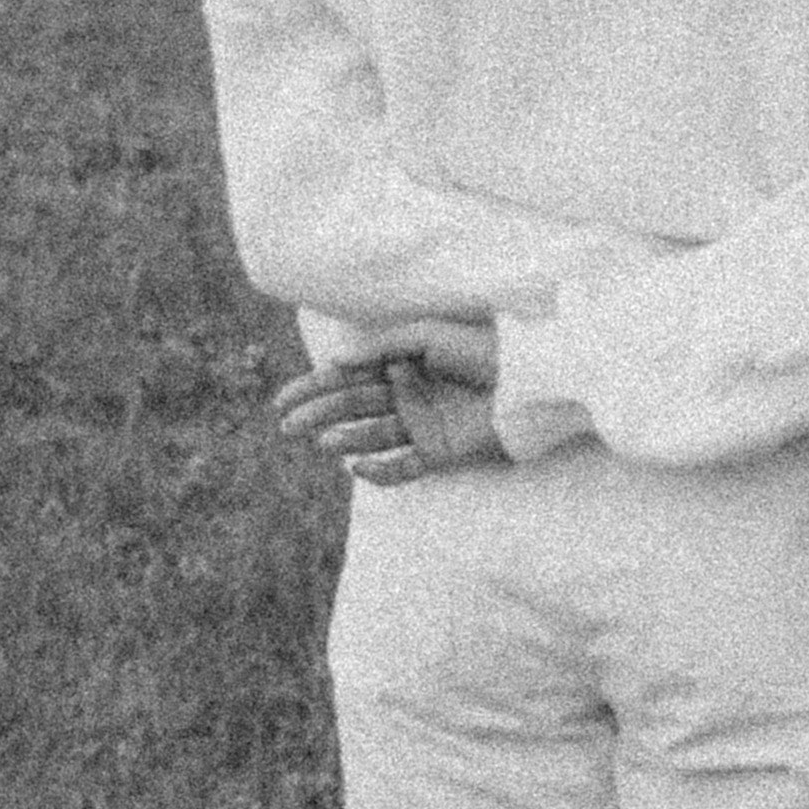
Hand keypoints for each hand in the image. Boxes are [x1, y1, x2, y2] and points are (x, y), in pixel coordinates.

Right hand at [272, 319, 509, 483]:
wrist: (527, 378)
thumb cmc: (481, 348)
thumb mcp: (428, 336)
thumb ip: (382, 347)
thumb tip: (336, 360)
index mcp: (401, 364)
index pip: (348, 377)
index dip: (314, 388)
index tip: (281, 402)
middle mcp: (407, 394)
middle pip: (353, 407)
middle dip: (319, 415)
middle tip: (288, 426)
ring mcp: (421, 425)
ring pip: (371, 436)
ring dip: (344, 439)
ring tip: (323, 441)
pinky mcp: (439, 452)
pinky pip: (402, 469)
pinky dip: (379, 472)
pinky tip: (358, 467)